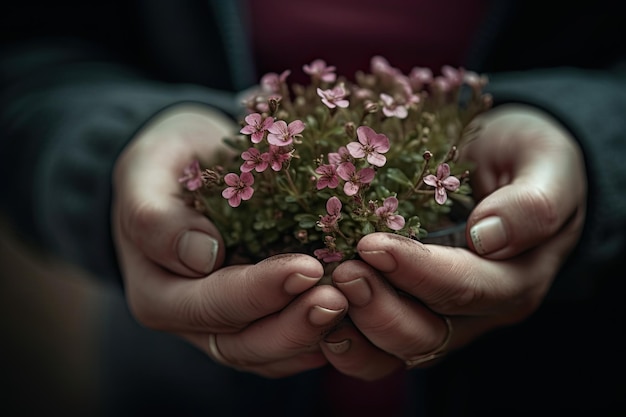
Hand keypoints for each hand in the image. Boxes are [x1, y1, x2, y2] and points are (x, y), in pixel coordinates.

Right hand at [112, 104, 347, 376]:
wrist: (187, 169)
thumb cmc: (166, 166)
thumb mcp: (146, 174)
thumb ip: (157, 217)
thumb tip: (202, 256)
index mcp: (158, 293)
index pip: (211, 304)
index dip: (258, 291)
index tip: (305, 267)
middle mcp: (192, 321)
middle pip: (245, 343)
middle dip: (295, 325)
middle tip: (341, 297)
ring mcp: (226, 325)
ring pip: (272, 352)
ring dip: (315, 334)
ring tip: (355, 304)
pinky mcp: (256, 319)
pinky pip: (288, 344)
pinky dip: (321, 336)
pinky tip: (354, 317)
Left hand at [321, 104, 586, 379]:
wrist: (510, 168)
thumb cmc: (528, 160)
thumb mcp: (546, 166)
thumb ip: (531, 203)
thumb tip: (489, 235)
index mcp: (514, 278)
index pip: (464, 287)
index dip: (416, 271)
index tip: (371, 245)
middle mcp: (477, 310)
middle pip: (426, 334)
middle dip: (379, 308)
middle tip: (342, 271)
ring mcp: (441, 316)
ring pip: (396, 351)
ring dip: (355, 330)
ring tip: (321, 293)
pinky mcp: (410, 310)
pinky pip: (375, 345)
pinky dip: (344, 338)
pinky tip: (314, 310)